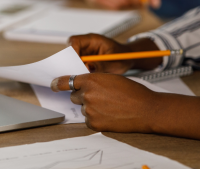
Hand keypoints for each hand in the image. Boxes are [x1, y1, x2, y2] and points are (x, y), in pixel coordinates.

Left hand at [51, 73, 199, 139]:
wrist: (146, 109)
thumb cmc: (133, 92)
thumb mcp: (111, 78)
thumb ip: (94, 80)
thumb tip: (83, 84)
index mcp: (91, 80)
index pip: (66, 81)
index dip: (57, 83)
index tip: (53, 85)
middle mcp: (87, 94)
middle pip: (74, 96)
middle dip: (83, 96)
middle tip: (100, 97)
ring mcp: (89, 109)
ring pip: (83, 108)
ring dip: (91, 107)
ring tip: (109, 106)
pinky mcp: (94, 122)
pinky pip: (88, 120)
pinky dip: (96, 118)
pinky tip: (109, 115)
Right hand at [69, 34, 162, 72]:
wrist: (128, 60)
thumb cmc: (123, 58)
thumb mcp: (116, 64)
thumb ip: (103, 66)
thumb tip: (88, 68)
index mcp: (94, 40)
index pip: (75, 41)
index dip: (72, 51)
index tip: (75, 63)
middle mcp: (86, 44)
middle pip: (70, 50)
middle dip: (71, 62)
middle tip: (76, 72)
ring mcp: (85, 52)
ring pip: (71, 58)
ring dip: (74, 67)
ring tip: (81, 75)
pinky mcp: (85, 60)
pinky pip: (76, 64)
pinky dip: (78, 70)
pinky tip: (84, 77)